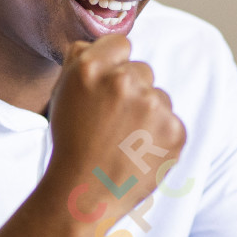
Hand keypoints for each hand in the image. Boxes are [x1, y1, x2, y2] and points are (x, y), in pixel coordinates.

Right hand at [44, 35, 184, 236]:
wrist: (84, 194)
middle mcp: (124, 81)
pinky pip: (171, 122)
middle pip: (142, 69)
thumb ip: (78, 60)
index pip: (120, 43)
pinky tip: (138, 153)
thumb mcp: (62, 95)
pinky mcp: (174, 131)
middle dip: (131, 90)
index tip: (106, 87)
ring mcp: (153, 106)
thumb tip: (97, 42)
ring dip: (147, 113)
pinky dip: (160, 137)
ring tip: (124, 141)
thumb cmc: (71, 144)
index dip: (114, 64)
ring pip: (158, 97)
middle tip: (112, 121)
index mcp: (91, 67)